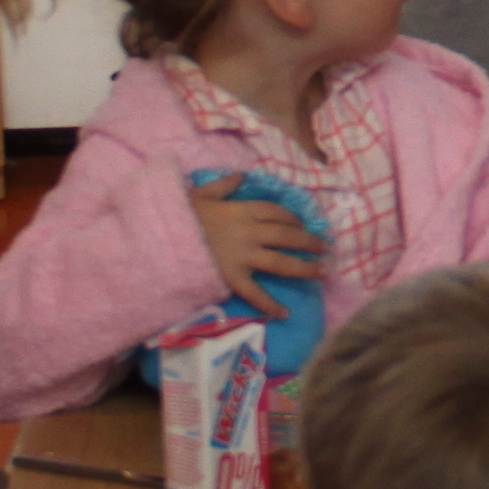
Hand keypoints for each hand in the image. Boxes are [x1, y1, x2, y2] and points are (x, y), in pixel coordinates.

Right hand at [191, 186, 325, 309]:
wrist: (162, 237)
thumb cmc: (179, 214)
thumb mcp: (201, 193)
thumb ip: (223, 185)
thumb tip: (240, 176)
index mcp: (242, 210)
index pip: (275, 212)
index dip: (292, 218)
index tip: (302, 224)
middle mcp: (249, 232)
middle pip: (287, 236)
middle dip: (309, 241)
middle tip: (326, 248)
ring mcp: (243, 256)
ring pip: (281, 262)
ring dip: (304, 268)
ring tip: (322, 272)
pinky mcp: (232, 277)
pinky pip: (255, 292)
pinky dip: (270, 305)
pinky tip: (285, 313)